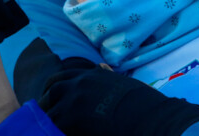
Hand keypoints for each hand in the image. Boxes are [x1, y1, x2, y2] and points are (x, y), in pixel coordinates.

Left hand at [39, 61, 198, 135]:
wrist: (152, 120)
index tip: (53, 98)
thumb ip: (107, 77)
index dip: (55, 88)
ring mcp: (72, 100)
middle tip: (46, 116)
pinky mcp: (70, 119)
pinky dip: (50, 132)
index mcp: (91, 75)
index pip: (63, 77)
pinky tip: (55, 135)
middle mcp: (79, 83)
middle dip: (46, 102)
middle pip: (51, 89)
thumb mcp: (124, 84)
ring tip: (47, 129)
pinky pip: (51, 127)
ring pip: (46, 109)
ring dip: (46, 119)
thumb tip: (101, 68)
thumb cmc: (146, 106)